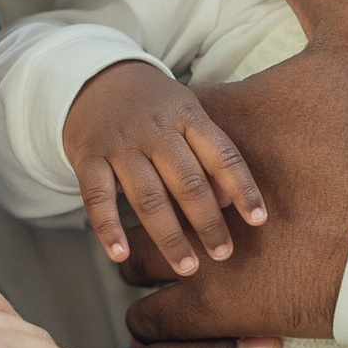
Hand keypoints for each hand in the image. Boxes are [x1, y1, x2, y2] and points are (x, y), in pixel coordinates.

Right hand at [63, 59, 267, 275]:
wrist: (95, 79)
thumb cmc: (154, 108)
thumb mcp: (187, 116)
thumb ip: (209, 155)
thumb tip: (231, 203)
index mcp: (187, 115)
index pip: (221, 154)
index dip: (242, 187)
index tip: (259, 220)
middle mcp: (154, 129)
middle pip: (187, 180)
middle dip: (208, 221)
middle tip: (224, 254)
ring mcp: (119, 144)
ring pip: (147, 195)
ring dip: (169, 236)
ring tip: (188, 268)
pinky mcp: (88, 158)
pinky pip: (97, 198)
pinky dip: (109, 229)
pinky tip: (121, 255)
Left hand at [115, 0, 347, 332]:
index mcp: (221, 126)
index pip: (149, 127)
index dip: (151, 129)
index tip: (163, 134)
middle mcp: (202, 192)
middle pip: (126, 198)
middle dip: (134, 199)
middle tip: (159, 198)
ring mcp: (215, 254)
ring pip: (131, 266)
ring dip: (141, 258)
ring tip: (165, 252)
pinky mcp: (237, 306)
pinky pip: (162, 320)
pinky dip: (164, 315)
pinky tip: (191, 300)